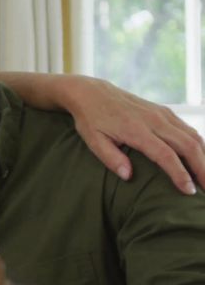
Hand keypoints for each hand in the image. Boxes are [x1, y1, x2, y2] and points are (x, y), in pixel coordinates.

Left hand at [62, 75, 203, 194]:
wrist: (93, 93)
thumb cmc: (90, 120)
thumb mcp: (93, 140)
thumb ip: (110, 158)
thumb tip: (128, 176)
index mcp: (137, 130)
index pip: (165, 155)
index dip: (180, 174)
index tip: (189, 191)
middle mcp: (154, 120)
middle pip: (188, 145)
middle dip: (202, 168)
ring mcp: (162, 114)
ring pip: (193, 136)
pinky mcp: (165, 112)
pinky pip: (188, 129)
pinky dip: (199, 145)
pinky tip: (202, 159)